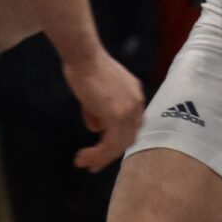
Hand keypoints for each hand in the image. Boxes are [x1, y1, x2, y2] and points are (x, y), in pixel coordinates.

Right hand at [62, 49, 143, 171]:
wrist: (84, 56)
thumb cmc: (85, 69)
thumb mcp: (95, 94)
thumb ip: (99, 112)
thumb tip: (97, 128)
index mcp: (135, 96)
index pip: (131, 125)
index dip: (118, 140)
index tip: (104, 151)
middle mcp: (137, 104)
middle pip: (127, 137)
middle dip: (110, 153)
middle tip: (94, 164)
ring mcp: (129, 111)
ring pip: (118, 144)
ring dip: (101, 157)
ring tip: (85, 164)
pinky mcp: (118, 116)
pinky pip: (109, 143)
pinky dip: (97, 154)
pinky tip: (84, 157)